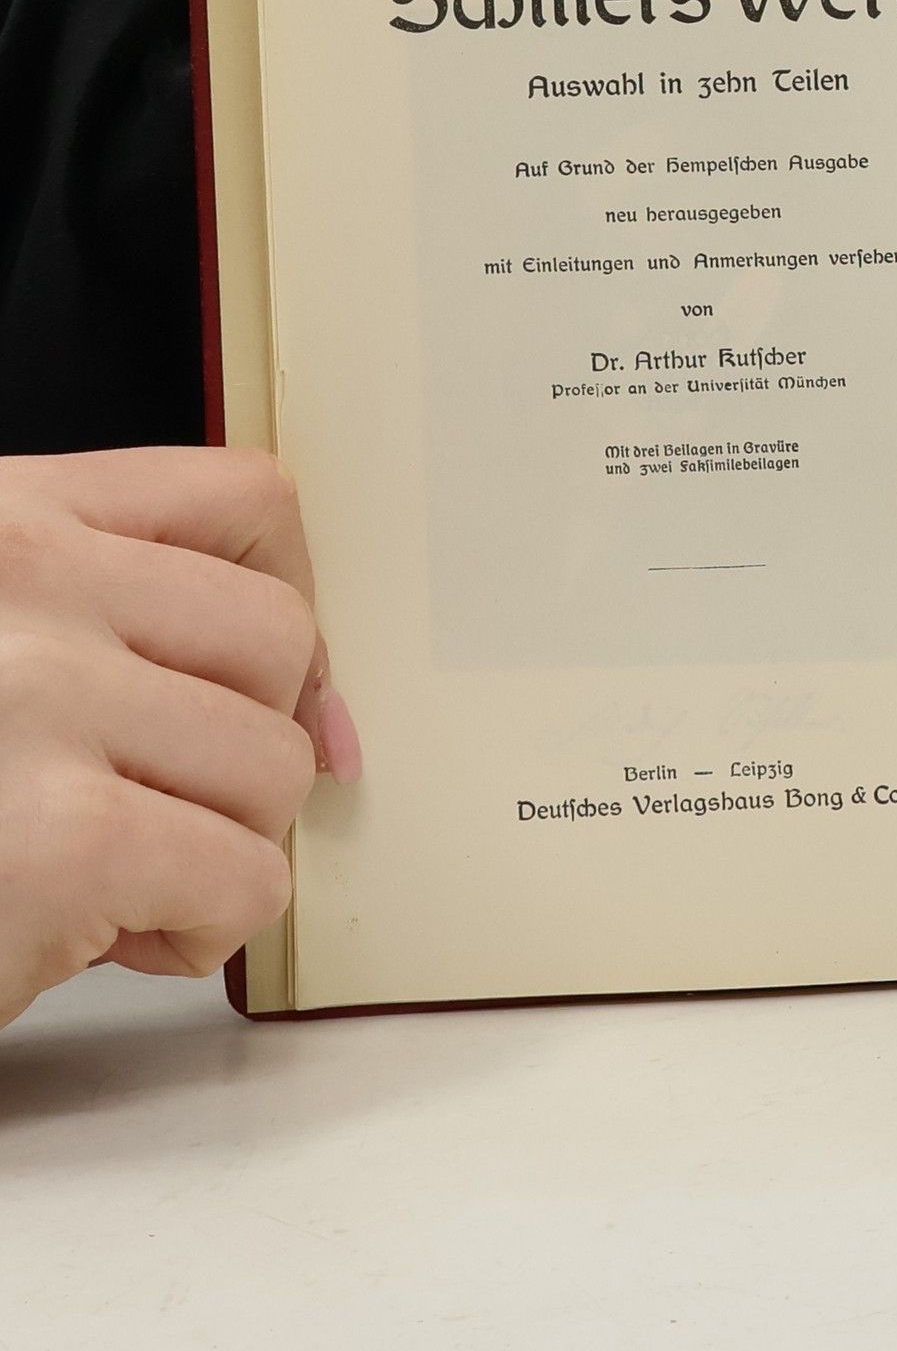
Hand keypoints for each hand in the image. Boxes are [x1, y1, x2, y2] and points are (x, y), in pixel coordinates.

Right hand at [0, 447, 359, 1028]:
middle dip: (246, 741)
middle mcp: (18, 582)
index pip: (243, 500)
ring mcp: (35, 699)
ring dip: (224, 842)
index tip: (262, 681)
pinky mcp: (61, 842)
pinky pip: (245, 878)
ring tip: (119, 873)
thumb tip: (324, 712)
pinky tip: (105, 937)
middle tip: (159, 801)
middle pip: (277, 636)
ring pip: (276, 762)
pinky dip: (203, 930)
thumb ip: (117, 630)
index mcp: (1, 522)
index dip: (284, 599)